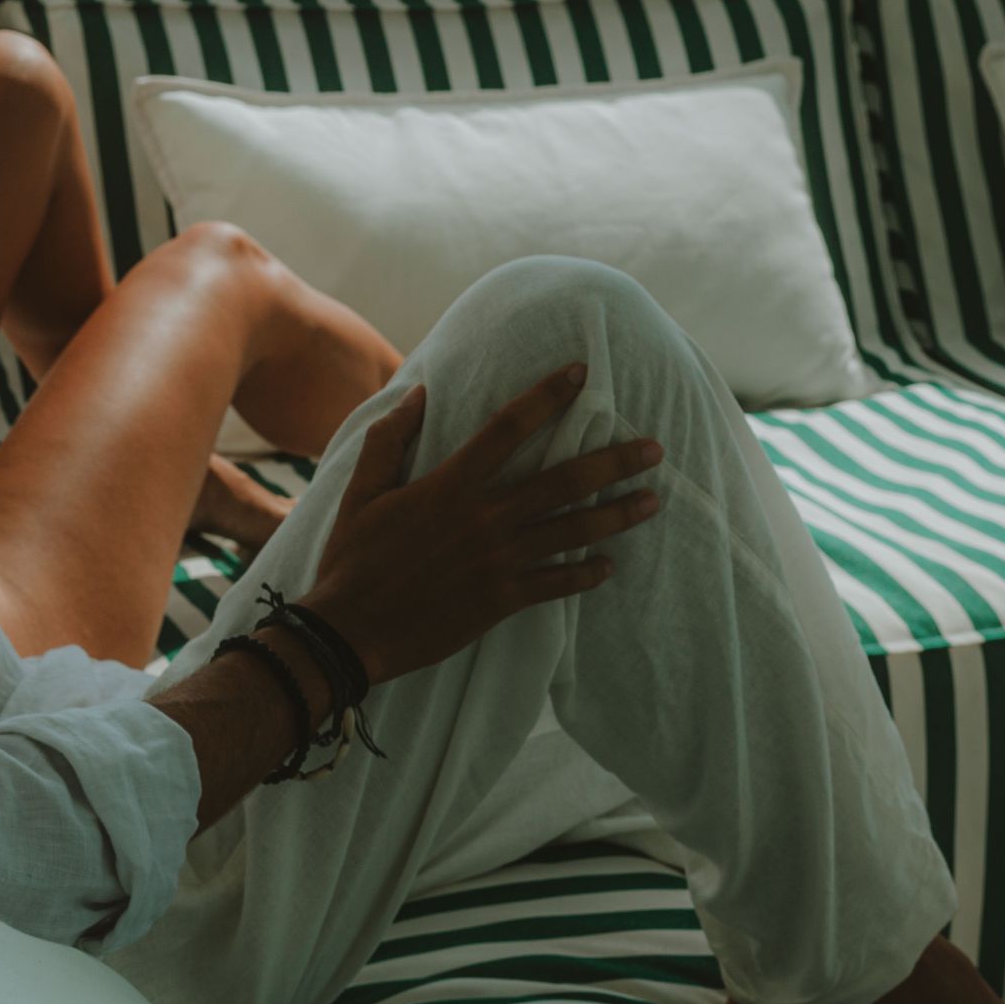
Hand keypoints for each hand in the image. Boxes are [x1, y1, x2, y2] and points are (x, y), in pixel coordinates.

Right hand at [300, 360, 664, 685]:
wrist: (350, 630)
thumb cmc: (352, 558)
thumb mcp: (361, 491)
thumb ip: (389, 438)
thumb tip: (419, 391)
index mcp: (451, 484)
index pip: (509, 426)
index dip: (548, 395)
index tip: (581, 373)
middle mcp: (485, 517)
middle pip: (564, 479)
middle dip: (614, 460)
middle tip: (654, 448)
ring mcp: (499, 560)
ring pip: (572, 529)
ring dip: (618, 514)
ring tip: (653, 500)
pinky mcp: (502, 599)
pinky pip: (556, 584)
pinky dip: (585, 574)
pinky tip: (609, 566)